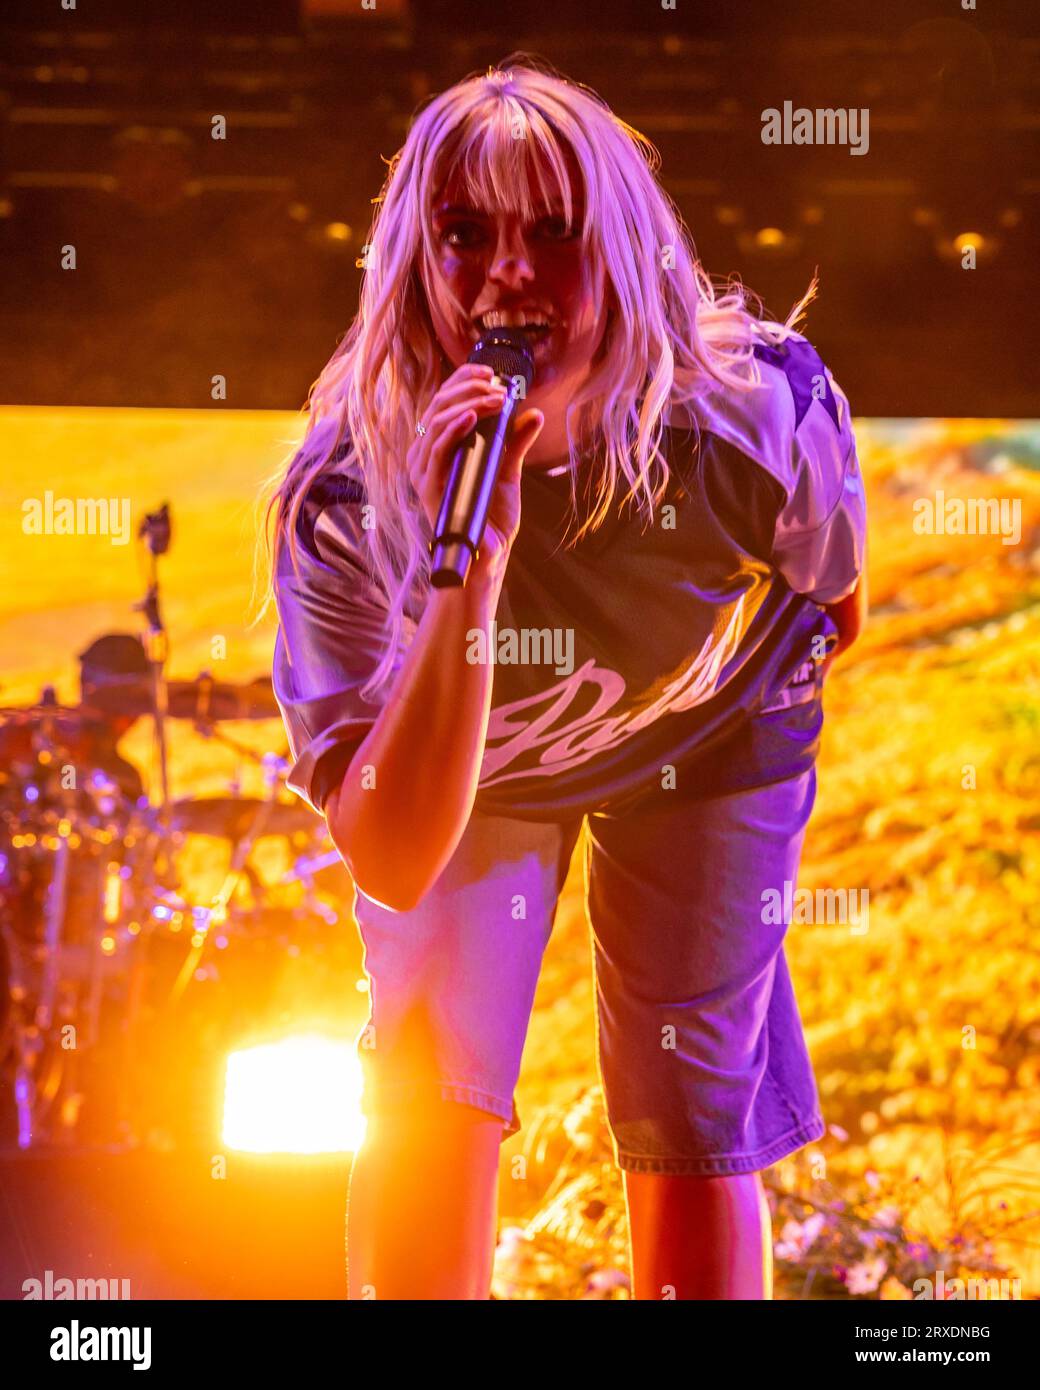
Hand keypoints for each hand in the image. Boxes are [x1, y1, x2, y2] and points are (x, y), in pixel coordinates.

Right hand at [408, 363, 543, 587]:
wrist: (487, 556)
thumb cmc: (491, 517)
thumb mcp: (507, 472)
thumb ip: (515, 442)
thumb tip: (533, 414)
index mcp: (436, 449)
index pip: (442, 402)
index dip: (462, 381)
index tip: (491, 373)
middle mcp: (424, 457)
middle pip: (437, 406)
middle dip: (468, 388)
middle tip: (498, 387)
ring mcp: (423, 472)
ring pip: (436, 422)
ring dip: (468, 404)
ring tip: (495, 399)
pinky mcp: (429, 487)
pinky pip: (437, 450)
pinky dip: (454, 429)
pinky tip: (473, 417)